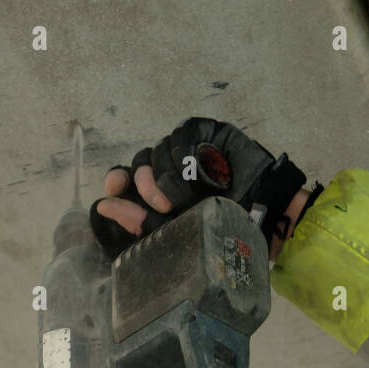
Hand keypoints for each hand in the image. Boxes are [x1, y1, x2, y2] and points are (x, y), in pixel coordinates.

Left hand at [89, 117, 309, 261]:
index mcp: (158, 193)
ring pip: (158, 151)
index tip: (115, 190)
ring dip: (172, 176)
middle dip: (146, 185)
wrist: (265, 213)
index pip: (125, 178)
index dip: (116, 180)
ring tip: (196, 195)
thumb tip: (103, 206)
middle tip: (165, 206)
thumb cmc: (222, 228)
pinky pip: (180, 137)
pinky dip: (186, 156)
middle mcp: (168, 169)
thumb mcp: (177, 232)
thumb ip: (141, 222)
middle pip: (138, 164)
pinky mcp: (204, 132)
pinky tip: (203, 173)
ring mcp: (186, 148)